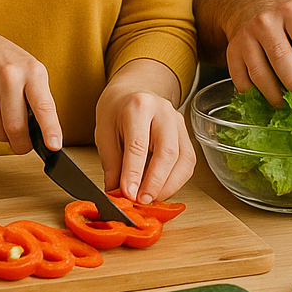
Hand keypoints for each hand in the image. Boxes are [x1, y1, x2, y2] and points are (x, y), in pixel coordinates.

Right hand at [0, 29, 62, 153]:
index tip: (54, 146)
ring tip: (5, 117)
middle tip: (23, 146)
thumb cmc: (9, 63)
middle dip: (21, 145)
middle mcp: (10, 77)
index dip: (50, 129)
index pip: (44, 106)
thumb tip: (45, 135)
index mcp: (33, 72)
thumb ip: (40, 99)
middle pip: (16, 127)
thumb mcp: (32, 72)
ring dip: (3, 134)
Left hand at [95, 60, 195, 202]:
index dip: (134, 173)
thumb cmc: (116, 110)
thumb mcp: (104, 132)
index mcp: (138, 106)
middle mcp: (163, 111)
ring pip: (183, 159)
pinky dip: (176, 180)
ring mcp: (179, 121)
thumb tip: (116, 193)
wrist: (132, 91)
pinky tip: (161, 188)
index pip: (138, 144)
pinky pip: (188, 161)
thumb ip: (111, 163)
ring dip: (169, 185)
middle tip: (142, 200)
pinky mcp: (186, 133)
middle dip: (155, 183)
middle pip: (167, 152)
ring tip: (151, 198)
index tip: (128, 194)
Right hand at [216, 0, 291, 105]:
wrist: (250, 3)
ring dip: (274, 94)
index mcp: (290, 12)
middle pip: (280, 57)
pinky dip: (253, 94)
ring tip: (286, 105)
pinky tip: (265, 100)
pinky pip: (241, 79)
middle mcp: (265, 22)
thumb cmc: (286, 17)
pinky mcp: (232, 51)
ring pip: (259, 72)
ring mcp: (246, 36)